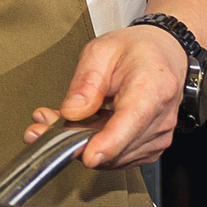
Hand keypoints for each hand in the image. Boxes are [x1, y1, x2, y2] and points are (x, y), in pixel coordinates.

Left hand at [24, 24, 186, 168]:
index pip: (132, 121)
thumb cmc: (136, 50)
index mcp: (153, 85)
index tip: (88, 155)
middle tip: (43, 122)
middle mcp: (161, 116)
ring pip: (112, 155)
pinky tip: (80, 126)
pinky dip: (93, 145)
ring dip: (80, 142)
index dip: (109, 143)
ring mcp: (158, 136)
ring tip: (57, 118)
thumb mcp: (101, 50)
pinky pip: (116, 156)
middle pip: (116, 144)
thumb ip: (85, 82)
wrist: (163, 55)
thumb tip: (72, 112)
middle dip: (75, 139)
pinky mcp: (150, 148)